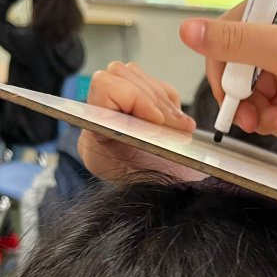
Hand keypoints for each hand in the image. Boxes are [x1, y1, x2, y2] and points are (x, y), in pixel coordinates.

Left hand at [79, 61, 199, 181]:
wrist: (168, 203)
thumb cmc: (153, 192)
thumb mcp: (141, 175)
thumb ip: (138, 142)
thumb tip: (154, 114)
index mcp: (96, 133)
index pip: (104, 87)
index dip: (136, 98)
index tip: (158, 121)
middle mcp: (103, 118)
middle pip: (120, 73)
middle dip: (154, 98)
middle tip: (175, 125)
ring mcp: (121, 110)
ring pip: (137, 75)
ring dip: (164, 100)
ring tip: (180, 127)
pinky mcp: (140, 108)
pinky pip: (154, 85)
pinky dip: (171, 102)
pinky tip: (178, 124)